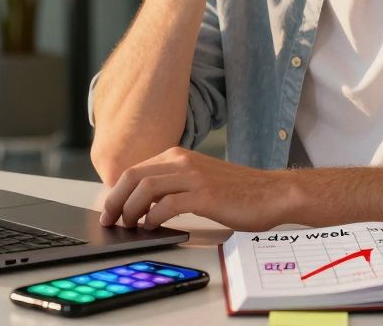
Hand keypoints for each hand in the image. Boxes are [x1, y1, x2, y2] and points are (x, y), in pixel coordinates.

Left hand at [99, 146, 295, 231]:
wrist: (272, 193)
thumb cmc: (237, 191)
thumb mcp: (199, 179)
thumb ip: (173, 184)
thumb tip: (143, 203)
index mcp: (179, 156)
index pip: (135, 170)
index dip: (116, 191)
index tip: (110, 209)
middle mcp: (183, 161)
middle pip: (134, 176)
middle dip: (116, 200)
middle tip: (111, 220)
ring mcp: (194, 177)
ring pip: (146, 189)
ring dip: (131, 210)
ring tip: (130, 226)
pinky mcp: (204, 195)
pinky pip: (167, 205)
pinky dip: (153, 217)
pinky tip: (153, 227)